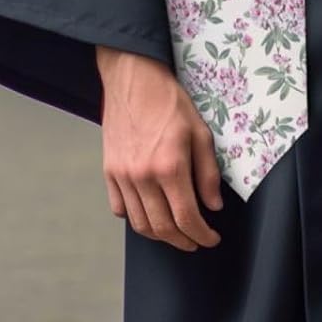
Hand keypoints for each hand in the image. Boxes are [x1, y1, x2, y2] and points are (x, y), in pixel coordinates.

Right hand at [97, 46, 222, 251]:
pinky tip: (150, 214)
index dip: (201, 235)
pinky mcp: (108, 172)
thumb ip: (208, 173)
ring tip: (176, 233)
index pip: (186, 217)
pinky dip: (136, 219)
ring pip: (139, 224)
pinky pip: (120, 209)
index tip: (210, 240)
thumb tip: (213, 206)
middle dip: (182, 241)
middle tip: (196, 241)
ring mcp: (122, 177)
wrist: (134, 79)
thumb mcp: (201, 132)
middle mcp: (142, 177)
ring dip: (159, 235)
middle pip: (162, 227)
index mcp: (170, 166)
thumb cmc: (170, 101)